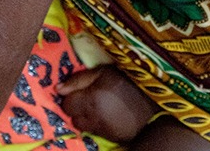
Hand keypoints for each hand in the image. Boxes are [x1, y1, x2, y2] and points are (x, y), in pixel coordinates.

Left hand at [58, 67, 209, 149]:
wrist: (152, 92)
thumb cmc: (124, 77)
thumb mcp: (101, 71)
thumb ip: (78, 80)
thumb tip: (57, 89)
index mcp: (91, 100)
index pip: (67, 106)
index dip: (70, 99)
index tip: (77, 93)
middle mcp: (96, 118)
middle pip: (74, 119)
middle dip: (77, 110)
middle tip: (88, 99)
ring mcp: (106, 130)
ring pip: (86, 127)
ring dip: (88, 118)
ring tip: (100, 106)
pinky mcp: (116, 137)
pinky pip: (100, 133)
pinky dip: (101, 125)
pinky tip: (110, 114)